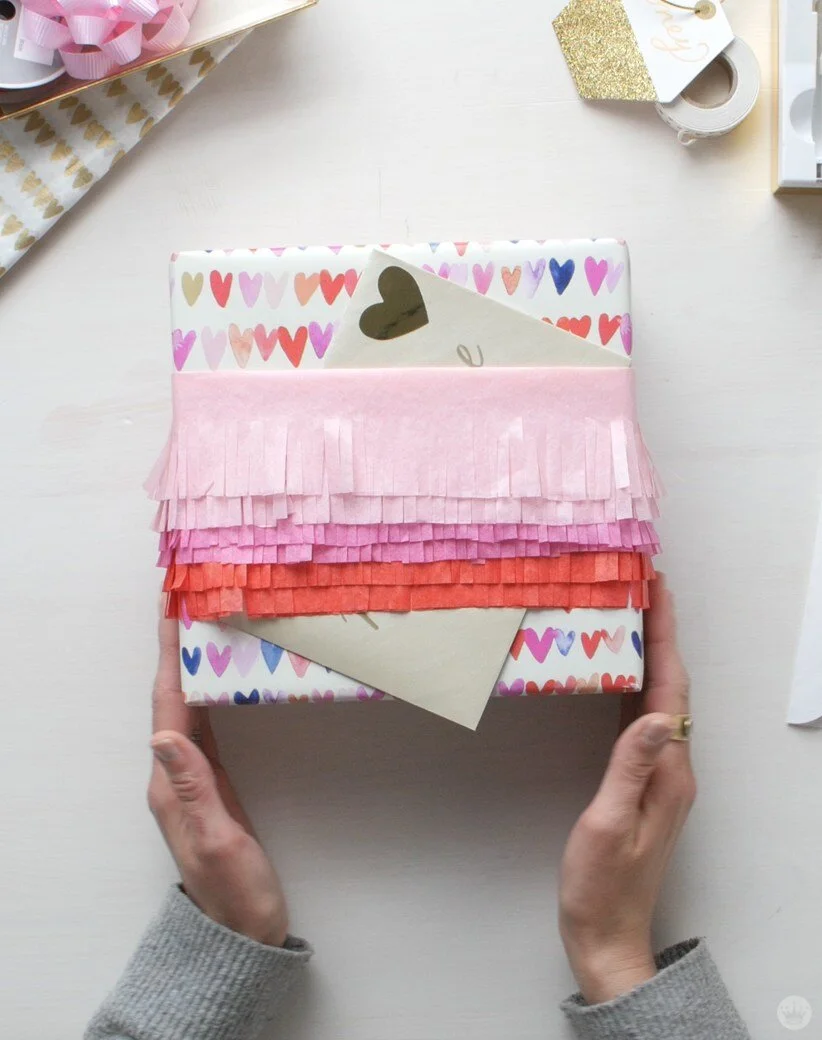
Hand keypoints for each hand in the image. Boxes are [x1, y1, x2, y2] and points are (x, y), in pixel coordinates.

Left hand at [148, 617, 288, 946]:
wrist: (244, 929)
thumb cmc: (235, 890)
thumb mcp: (217, 839)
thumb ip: (192, 788)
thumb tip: (163, 736)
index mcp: (169, 785)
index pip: (167, 708)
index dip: (169, 659)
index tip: (171, 613)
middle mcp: (173, 776)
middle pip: (172, 700)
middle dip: (176, 650)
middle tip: (187, 603)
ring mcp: (192, 780)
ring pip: (188, 709)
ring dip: (190, 666)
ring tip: (200, 626)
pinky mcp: (213, 784)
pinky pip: (206, 726)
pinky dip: (208, 694)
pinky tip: (218, 677)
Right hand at [559, 576, 694, 1003]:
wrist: (606, 933)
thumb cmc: (601, 885)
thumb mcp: (608, 824)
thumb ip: (630, 767)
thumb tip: (655, 713)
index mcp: (669, 772)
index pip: (670, 689)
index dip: (663, 636)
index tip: (655, 590)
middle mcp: (672, 766)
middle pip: (669, 684)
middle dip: (659, 631)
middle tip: (642, 584)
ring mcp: (659, 773)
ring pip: (657, 697)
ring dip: (648, 652)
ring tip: (631, 611)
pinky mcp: (641, 780)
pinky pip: (640, 718)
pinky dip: (633, 683)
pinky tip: (618, 669)